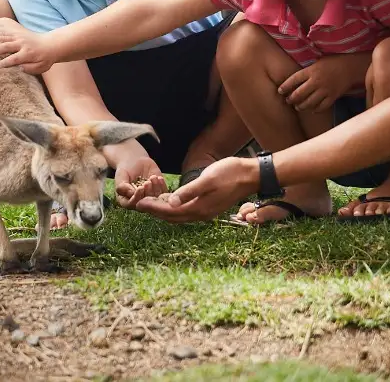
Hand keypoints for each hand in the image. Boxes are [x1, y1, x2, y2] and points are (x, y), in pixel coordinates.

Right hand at [0, 18, 56, 72]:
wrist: (50, 44)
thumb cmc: (44, 59)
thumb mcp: (40, 67)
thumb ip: (30, 69)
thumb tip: (19, 69)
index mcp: (28, 53)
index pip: (15, 58)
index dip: (5, 62)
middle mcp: (22, 42)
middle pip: (6, 45)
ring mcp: (17, 34)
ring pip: (2, 35)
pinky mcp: (15, 29)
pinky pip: (3, 26)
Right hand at [112, 155, 166, 208]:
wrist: (135, 161)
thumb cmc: (125, 169)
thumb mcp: (121, 176)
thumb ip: (122, 186)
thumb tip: (130, 194)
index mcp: (126, 200)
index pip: (131, 204)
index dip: (136, 198)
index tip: (140, 188)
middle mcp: (138, 201)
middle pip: (145, 203)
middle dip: (147, 193)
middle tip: (147, 182)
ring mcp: (149, 197)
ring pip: (155, 199)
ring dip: (155, 189)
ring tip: (152, 177)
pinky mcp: (158, 192)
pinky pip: (163, 193)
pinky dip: (162, 186)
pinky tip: (159, 178)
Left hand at [135, 157, 257, 222]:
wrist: (251, 175)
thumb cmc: (230, 174)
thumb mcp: (208, 179)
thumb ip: (189, 191)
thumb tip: (170, 202)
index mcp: (199, 208)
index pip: (170, 212)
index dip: (153, 208)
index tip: (138, 204)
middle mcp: (201, 213)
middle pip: (172, 217)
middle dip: (155, 211)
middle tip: (139, 204)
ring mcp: (206, 211)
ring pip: (179, 215)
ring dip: (165, 210)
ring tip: (151, 203)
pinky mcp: (209, 206)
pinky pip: (187, 211)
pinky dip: (175, 207)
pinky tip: (171, 200)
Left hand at [277, 56, 360, 112]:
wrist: (350, 66)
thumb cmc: (333, 62)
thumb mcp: (317, 62)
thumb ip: (307, 71)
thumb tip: (295, 79)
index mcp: (311, 70)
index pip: (293, 80)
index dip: (285, 86)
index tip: (280, 91)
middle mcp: (316, 81)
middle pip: (299, 94)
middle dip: (291, 99)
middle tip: (288, 101)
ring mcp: (325, 90)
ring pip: (309, 103)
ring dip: (301, 106)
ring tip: (298, 106)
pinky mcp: (333, 96)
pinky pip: (321, 107)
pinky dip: (315, 110)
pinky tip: (312, 110)